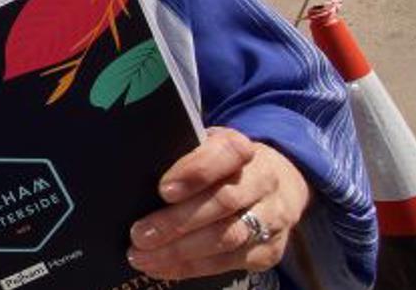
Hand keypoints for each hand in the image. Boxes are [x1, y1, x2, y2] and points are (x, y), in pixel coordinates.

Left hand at [127, 127, 310, 279]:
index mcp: (242, 149)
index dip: (196, 171)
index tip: (164, 190)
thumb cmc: (222, 168)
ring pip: (227, 237)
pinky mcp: (269, 250)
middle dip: (177, 221)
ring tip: (143, 256)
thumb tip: (136, 177)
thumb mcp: (206, 150)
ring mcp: (270, 217)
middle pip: (223, 202)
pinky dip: (191, 267)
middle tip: (140, 234)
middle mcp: (263, 181)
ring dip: (180, 251)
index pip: (226, 153)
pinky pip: (228, 262)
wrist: (278, 187)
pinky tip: (163, 267)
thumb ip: (181, 158)